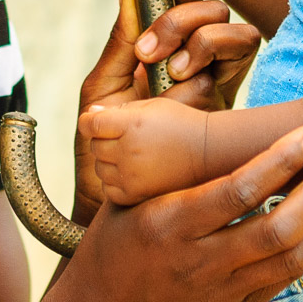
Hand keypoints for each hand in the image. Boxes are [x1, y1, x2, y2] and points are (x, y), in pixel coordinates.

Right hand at [36, 126, 302, 301]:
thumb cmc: (110, 249)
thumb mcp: (125, 202)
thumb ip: (164, 171)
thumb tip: (186, 109)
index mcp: (168, 224)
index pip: (237, 190)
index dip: (280, 161)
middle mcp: (199, 261)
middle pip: (278, 225)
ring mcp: (221, 291)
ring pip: (293, 256)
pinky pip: (285, 279)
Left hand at [73, 0, 259, 223]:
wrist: (115, 194)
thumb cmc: (104, 141)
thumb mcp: (104, 86)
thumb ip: (122, 40)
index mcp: (164, 47)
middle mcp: (196, 59)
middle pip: (212, 10)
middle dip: (183, 16)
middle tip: (149, 50)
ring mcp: (215, 81)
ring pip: (236, 34)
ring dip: (203, 41)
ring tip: (171, 70)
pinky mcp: (227, 106)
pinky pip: (238, 68)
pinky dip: (210, 69)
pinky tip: (184, 87)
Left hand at [80, 97, 207, 203]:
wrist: (212, 153)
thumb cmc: (182, 124)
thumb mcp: (152, 106)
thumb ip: (119, 109)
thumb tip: (91, 113)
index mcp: (131, 124)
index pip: (90, 123)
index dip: (90, 121)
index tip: (98, 122)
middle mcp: (128, 150)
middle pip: (94, 146)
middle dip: (104, 140)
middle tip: (126, 139)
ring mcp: (131, 175)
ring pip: (100, 168)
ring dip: (109, 162)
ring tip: (133, 156)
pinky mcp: (137, 195)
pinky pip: (109, 190)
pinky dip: (115, 183)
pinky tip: (132, 174)